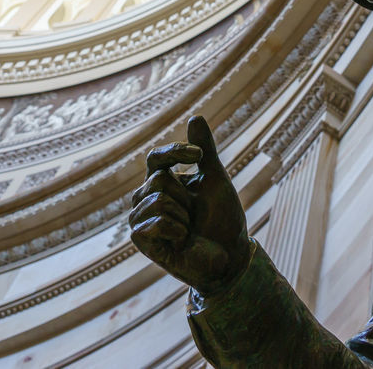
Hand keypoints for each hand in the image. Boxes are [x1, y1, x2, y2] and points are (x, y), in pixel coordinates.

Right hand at [129, 115, 250, 293]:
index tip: (198, 155)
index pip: (156, 158)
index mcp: (162, 182)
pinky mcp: (142, 241)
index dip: (175, 152)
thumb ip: (205, 150)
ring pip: (157, 200)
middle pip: (158, 179)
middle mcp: (146, 199)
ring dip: (183, 214)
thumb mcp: (216, 179)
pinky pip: (156, 222)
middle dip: (185, 196)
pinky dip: (177, 229)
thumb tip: (195, 115)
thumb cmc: (223, 219)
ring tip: (188, 229)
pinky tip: (182, 239)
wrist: (230, 256)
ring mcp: (142, 220)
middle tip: (194, 215)